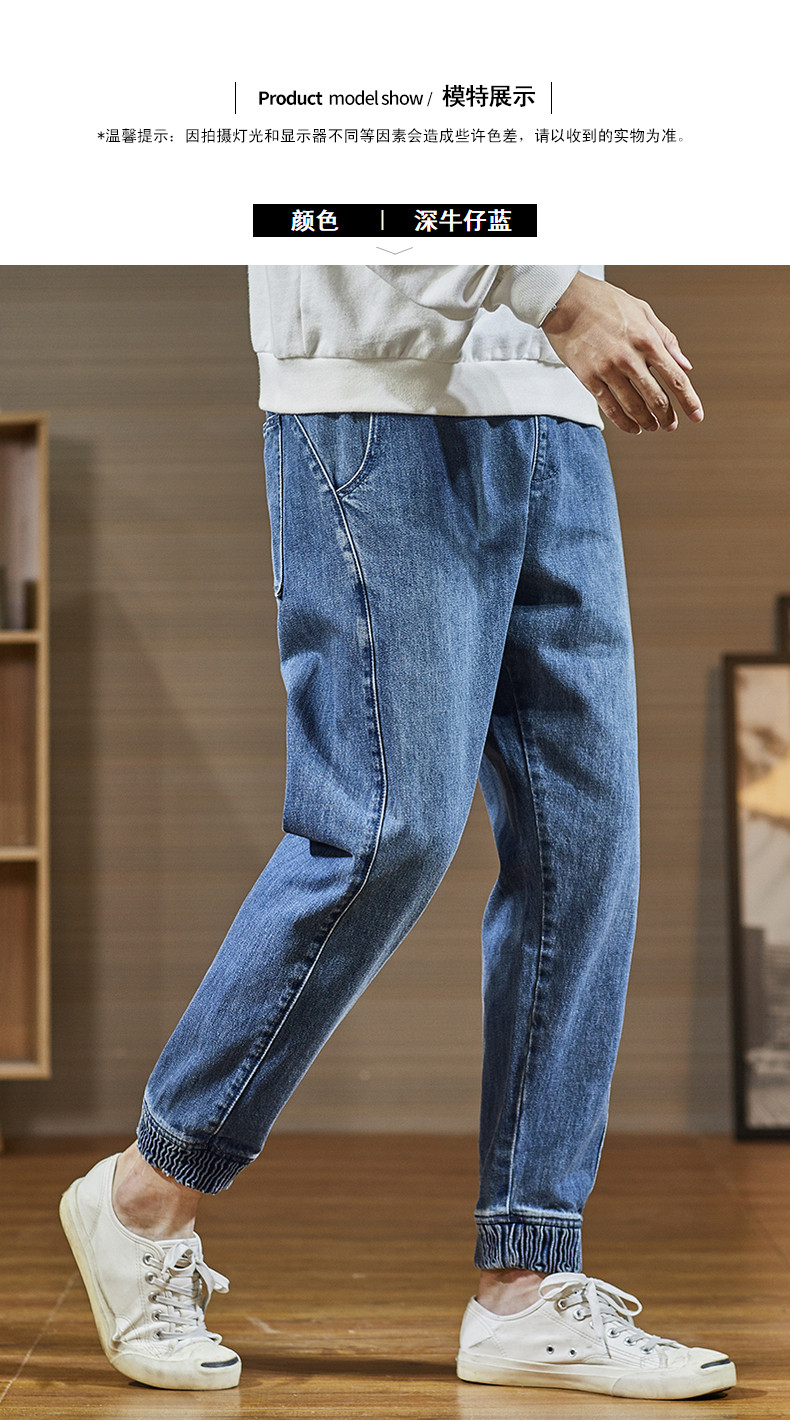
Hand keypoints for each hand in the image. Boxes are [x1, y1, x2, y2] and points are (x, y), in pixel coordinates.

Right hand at [541, 273, 703, 434]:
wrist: (565, 300)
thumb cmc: (605, 301)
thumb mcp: (643, 311)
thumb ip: (666, 339)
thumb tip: (685, 366)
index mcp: (647, 340)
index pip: (675, 378)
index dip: (689, 401)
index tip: (696, 416)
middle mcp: (629, 357)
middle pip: (656, 398)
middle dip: (667, 416)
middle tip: (671, 426)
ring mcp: (607, 369)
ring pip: (633, 406)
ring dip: (646, 422)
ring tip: (652, 427)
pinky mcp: (588, 378)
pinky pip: (609, 407)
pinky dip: (623, 422)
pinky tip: (632, 427)